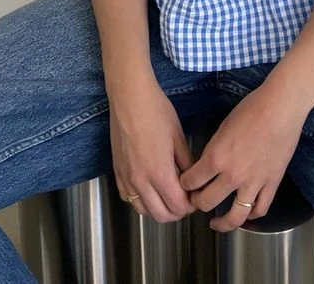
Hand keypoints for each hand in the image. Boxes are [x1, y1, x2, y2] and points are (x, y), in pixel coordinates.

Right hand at [109, 77, 194, 222]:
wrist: (130, 98)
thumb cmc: (157, 112)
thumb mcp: (178, 137)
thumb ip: (187, 163)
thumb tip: (194, 180)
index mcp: (160, 173)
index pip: (178, 207)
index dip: (190, 206)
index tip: (196, 198)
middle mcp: (141, 181)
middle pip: (161, 215)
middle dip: (177, 212)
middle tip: (185, 199)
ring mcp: (126, 178)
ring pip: (143, 211)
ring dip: (159, 209)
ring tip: (168, 196)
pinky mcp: (117, 172)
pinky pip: (128, 199)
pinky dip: (141, 201)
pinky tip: (149, 189)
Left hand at [179, 85, 305, 231]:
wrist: (280, 108)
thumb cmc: (251, 109)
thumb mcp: (223, 127)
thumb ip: (214, 149)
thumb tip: (208, 164)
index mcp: (216, 157)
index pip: (191, 181)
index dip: (185, 183)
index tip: (185, 183)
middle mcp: (232, 175)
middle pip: (207, 202)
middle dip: (198, 202)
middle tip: (197, 200)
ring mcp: (253, 182)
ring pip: (234, 216)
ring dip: (222, 223)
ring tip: (216, 223)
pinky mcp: (272, 183)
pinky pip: (260, 209)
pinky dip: (251, 216)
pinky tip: (246, 214)